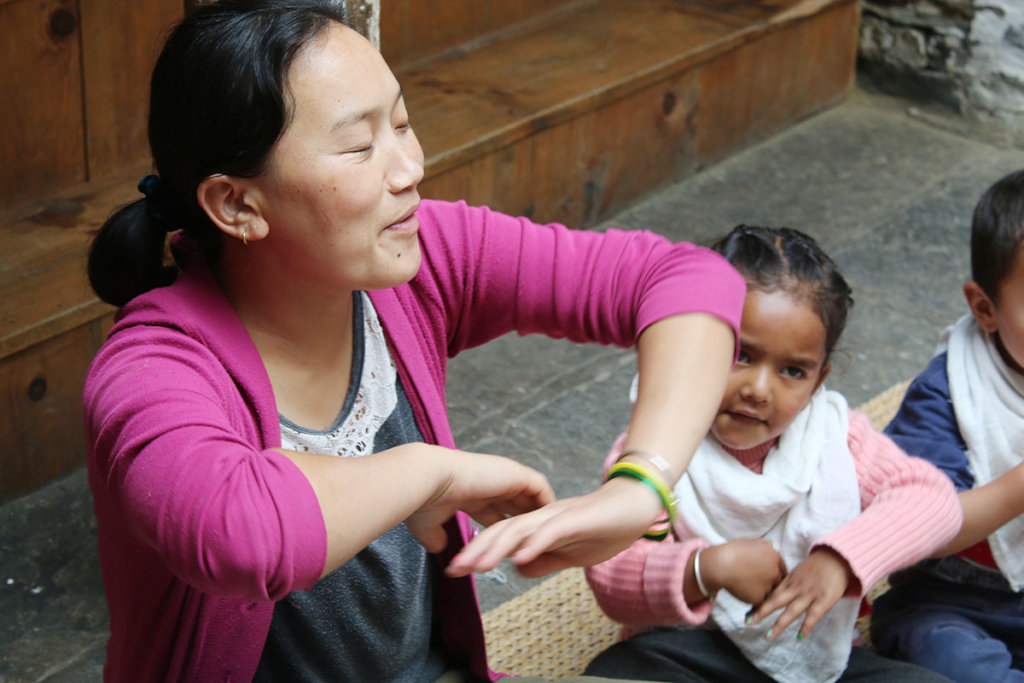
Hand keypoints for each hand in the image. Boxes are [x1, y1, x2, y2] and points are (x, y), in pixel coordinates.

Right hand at [407, 449, 555, 553]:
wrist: (428, 479)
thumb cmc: (424, 500)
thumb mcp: (429, 524)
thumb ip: (436, 537)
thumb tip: (439, 549)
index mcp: (472, 493)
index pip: (495, 512)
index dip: (505, 530)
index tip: (512, 548)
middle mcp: (489, 483)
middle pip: (517, 505)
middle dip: (528, 524)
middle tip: (540, 545)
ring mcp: (503, 476)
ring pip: (531, 496)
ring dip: (541, 513)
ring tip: (551, 534)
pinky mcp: (514, 474)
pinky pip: (540, 489)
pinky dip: (547, 503)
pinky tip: (552, 520)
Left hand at [445, 476, 663, 577]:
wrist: (635, 505)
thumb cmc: (604, 529)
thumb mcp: (569, 554)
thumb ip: (544, 560)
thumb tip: (517, 570)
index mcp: (537, 525)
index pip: (500, 537)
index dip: (476, 552)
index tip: (454, 571)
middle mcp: (542, 516)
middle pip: (501, 530)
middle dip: (475, 550)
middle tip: (451, 570)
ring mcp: (558, 515)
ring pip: (520, 529)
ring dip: (496, 548)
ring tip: (476, 567)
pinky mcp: (576, 518)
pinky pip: (550, 532)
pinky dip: (532, 544)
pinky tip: (518, 558)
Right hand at [699, 539, 786, 604]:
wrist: (720, 564)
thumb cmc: (733, 552)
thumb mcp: (751, 542)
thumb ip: (765, 546)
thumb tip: (771, 546)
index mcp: (775, 558)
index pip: (782, 569)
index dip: (774, 573)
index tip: (766, 575)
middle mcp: (775, 572)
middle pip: (777, 582)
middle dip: (769, 582)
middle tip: (754, 580)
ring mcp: (768, 586)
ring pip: (768, 592)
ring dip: (761, 591)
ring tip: (746, 584)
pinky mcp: (759, 598)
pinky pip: (759, 600)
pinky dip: (752, 597)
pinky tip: (742, 589)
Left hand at [748, 547, 851, 640]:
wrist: (836, 559)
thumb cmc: (815, 567)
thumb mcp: (797, 572)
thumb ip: (785, 582)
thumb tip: (771, 591)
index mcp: (789, 580)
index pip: (770, 594)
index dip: (758, 604)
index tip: (747, 614)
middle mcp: (796, 588)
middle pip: (776, 601)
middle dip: (761, 612)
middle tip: (748, 622)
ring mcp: (809, 595)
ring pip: (791, 611)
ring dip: (779, 624)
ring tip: (768, 636)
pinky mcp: (823, 601)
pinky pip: (813, 616)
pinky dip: (806, 627)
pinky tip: (799, 637)